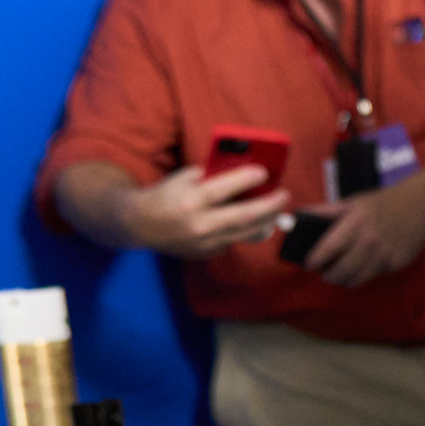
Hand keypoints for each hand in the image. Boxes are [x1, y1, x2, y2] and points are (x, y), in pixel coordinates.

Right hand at [122, 165, 290, 258]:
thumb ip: (211, 176)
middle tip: (284, 195)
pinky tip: (256, 223)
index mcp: (191, 200)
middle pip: (246, 216)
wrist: (140, 224)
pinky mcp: (206, 253)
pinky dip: (247, 232)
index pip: (225, 189)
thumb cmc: (165, 195)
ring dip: (266, 221)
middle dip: (270, 205)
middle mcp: (200, 224)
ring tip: (277, 211)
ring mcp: (204, 242)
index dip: (248, 179)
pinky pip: (234, 241)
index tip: (265, 172)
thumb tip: (242, 172)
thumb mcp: (183, 178)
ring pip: (246, 233)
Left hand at [303, 165, 424, 287]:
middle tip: (324, 274)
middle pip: (342, 271)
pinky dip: (366, 273)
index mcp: (355, 223)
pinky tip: (365, 264)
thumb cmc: (382, 203)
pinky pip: (375, 274)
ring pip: (358, 279)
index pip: (329, 248)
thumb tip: (300, 214)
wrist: (419, 204)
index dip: (315, 260)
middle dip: (329, 276)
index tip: (308, 265)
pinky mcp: (397, 263)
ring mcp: (385, 254)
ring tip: (340, 275)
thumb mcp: (353, 202)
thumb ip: (326, 211)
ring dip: (345, 280)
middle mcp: (370, 240)